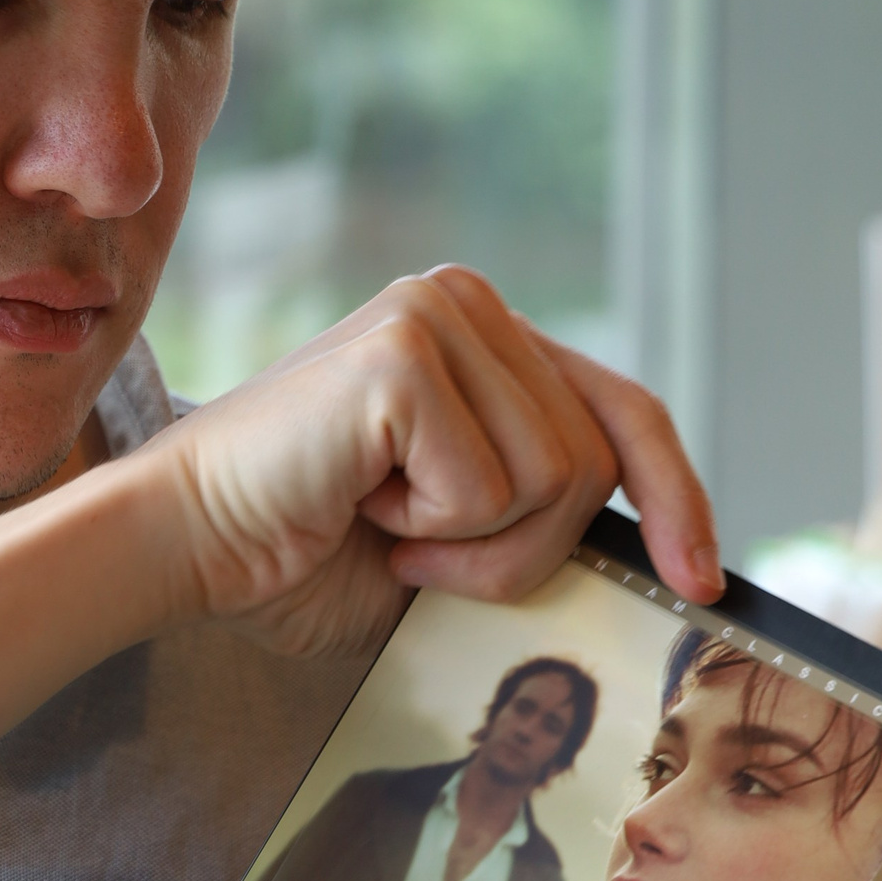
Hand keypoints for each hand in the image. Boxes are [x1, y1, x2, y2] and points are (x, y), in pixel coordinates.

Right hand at [144, 264, 719, 655]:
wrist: (184, 548)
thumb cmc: (301, 553)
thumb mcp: (459, 537)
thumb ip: (541, 514)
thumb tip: (666, 559)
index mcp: (483, 334)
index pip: (625, 410)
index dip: (676, 498)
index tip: (698, 578)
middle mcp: (467, 302)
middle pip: (597, 460)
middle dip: (521, 548)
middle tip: (415, 551)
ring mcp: (438, 315)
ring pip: (556, 477)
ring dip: (472, 545)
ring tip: (380, 522)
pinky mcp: (405, 353)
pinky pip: (491, 485)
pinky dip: (432, 530)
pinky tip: (355, 501)